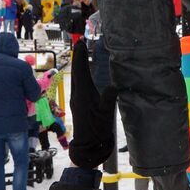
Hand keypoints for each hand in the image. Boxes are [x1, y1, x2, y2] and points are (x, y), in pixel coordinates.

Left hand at [68, 41, 117, 168]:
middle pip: (76, 71)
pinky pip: (78, 84)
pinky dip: (81, 75)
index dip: (80, 56)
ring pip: (76, 78)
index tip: (80, 43)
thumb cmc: (97, 130)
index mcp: (83, 93)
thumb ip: (109, 98)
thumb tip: (113, 86)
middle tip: (80, 44)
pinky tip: (85, 75)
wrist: (88, 146)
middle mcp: (77, 94)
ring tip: (82, 55)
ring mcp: (76, 99)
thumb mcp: (106, 113)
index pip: (80, 70)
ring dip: (79, 65)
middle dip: (78, 57)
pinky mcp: (78, 104)